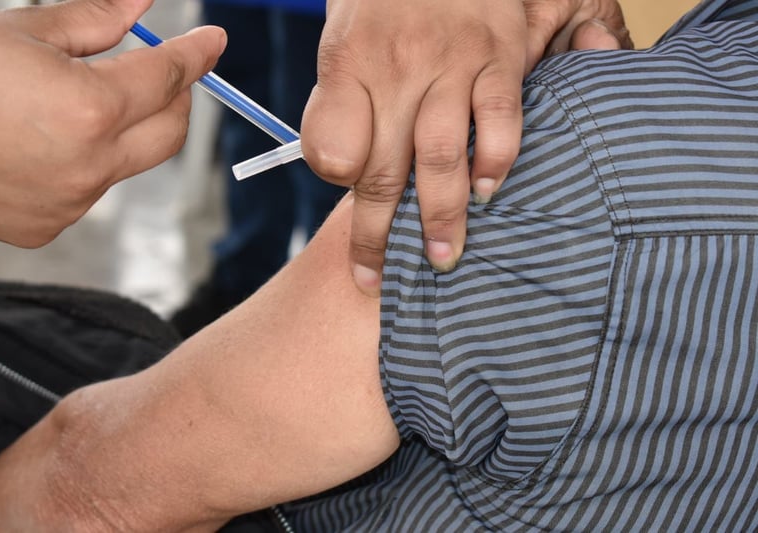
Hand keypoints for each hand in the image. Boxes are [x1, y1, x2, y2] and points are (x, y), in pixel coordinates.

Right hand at [0, 0, 224, 246]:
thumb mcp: (22, 30)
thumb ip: (96, 19)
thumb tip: (143, 5)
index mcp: (91, 109)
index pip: (168, 77)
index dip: (196, 55)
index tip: (212, 43)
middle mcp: (93, 165)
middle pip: (171, 132)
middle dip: (177, 98)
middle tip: (163, 73)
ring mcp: (72, 202)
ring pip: (130, 162)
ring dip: (126, 130)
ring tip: (77, 103)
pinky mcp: (50, 226)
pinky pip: (90, 189)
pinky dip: (86, 161)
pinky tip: (43, 142)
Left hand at [301, 0, 630, 296]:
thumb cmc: (381, 1)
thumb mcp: (340, 40)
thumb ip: (338, 103)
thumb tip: (340, 171)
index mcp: (347, 63)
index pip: (332, 147)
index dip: (334, 186)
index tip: (343, 205)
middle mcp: (397, 68)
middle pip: (381, 169)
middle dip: (376, 235)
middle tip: (374, 281)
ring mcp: (452, 63)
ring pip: (441, 156)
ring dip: (439, 217)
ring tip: (440, 260)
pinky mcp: (500, 55)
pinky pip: (501, 119)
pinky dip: (496, 161)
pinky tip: (489, 191)